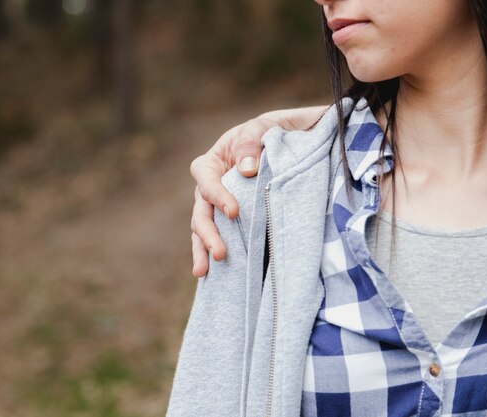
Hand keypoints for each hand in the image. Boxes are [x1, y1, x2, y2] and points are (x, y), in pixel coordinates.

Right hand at [190, 105, 328, 277]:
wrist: (286, 141)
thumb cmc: (271, 131)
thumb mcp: (262, 127)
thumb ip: (252, 142)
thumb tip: (247, 170)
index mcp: (212, 162)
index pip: (206, 180)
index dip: (217, 196)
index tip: (234, 211)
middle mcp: (210, 186)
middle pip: (200, 211)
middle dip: (207, 234)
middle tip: (220, 254)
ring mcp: (218, 206)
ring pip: (203, 229)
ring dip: (203, 250)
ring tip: (203, 272)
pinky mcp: (231, 221)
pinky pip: (221, 236)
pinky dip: (215, 252)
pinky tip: (214, 276)